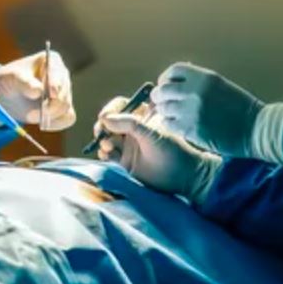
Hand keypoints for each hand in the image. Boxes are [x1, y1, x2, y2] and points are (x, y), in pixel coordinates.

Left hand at [0, 50, 75, 130]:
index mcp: (51, 60)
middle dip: (50, 105)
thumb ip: (24, 83)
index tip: (51, 94)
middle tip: (33, 114)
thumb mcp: (11, 79)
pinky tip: (43, 124)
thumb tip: (38, 91)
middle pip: (64, 93)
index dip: (55, 83)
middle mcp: (62, 74)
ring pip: (66, 107)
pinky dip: (56, 123)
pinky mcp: (65, 107)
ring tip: (31, 116)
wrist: (7, 95)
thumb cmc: (9, 81)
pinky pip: (68, 118)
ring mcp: (66, 91)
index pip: (57, 72)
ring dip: (49, 115)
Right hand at [95, 96, 221, 202]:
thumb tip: (104, 118)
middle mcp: (133, 130)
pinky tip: (107, 155)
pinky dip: (103, 153)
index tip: (105, 116)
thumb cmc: (172, 151)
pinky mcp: (124, 162)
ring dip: (103, 139)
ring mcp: (128, 146)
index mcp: (143, 117)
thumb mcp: (152, 133)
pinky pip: (107, 154)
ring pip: (106, 138)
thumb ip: (129, 123)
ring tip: (108, 146)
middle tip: (101, 131)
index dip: (112, 109)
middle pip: (110, 121)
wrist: (181, 177)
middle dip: (102, 125)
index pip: (122, 106)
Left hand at [150, 62, 264, 157]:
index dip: (166, 78)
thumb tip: (175, 82)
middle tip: (162, 102)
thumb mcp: (220, 86)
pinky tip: (177, 126)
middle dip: (160, 96)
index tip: (167, 85)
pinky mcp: (191, 129)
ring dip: (164, 111)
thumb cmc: (242, 108)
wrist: (257, 129)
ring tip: (172, 115)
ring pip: (163, 108)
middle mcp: (195, 91)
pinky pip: (168, 124)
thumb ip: (198, 82)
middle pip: (163, 89)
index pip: (173, 71)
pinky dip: (169, 125)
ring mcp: (192, 111)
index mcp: (204, 77)